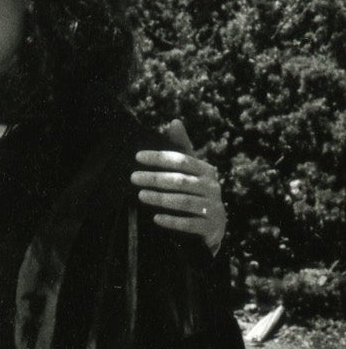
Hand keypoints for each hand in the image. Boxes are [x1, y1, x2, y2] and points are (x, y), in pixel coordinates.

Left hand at [131, 120, 225, 250]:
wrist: (214, 226)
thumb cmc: (197, 193)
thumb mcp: (192, 171)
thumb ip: (182, 148)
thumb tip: (174, 121)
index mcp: (206, 171)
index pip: (182, 160)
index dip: (160, 158)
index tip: (138, 157)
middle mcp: (212, 187)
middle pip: (181, 180)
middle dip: (155, 178)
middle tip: (133, 177)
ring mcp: (213, 207)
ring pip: (185, 201)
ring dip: (161, 198)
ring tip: (140, 195)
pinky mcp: (211, 227)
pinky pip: (190, 224)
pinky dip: (172, 221)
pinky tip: (156, 218)